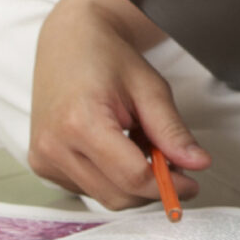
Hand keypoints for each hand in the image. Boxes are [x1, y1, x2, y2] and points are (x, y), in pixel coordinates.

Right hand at [28, 0, 209, 208]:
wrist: (70, 42)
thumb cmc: (109, 59)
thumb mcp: (150, 89)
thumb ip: (173, 131)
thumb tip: (198, 164)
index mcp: (80, 123)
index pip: (132, 177)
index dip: (169, 185)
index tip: (192, 183)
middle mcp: (54, 146)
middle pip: (118, 195)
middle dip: (152, 188)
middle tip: (174, 165)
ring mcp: (43, 158)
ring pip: (104, 197)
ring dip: (132, 184)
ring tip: (141, 146)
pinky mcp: (41, 164)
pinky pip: (87, 189)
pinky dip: (111, 179)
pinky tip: (118, 150)